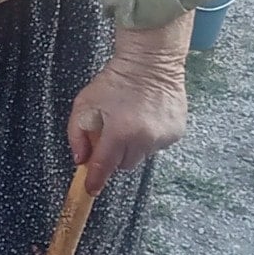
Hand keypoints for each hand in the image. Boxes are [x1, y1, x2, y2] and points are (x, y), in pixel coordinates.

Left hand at [67, 16, 192, 195]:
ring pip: (140, 156)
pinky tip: (144, 119)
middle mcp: (145, 138)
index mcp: (120, 132)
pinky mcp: (176, 133)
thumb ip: (77, 135)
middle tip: (110, 135)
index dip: (95, 180)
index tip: (90, 190)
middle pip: (123, 164)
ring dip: (132, 146)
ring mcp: (163, 137)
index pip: (104, 166)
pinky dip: (147, 138)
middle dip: (113, 155)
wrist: (150, 63)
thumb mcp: (84, 104)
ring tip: (129, 122)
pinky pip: (155, 146)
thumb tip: (81, 159)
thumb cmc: (115, 81)